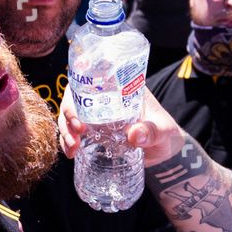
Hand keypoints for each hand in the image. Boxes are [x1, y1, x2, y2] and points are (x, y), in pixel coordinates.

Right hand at [58, 86, 185, 166]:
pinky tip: (71, 153)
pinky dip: (67, 142)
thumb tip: (134, 134)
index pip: (93, 78)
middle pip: (75, 97)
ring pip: (70, 115)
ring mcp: (96, 116)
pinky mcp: (93, 133)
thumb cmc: (166, 134)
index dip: (79, 87)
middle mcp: (104, 100)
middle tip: (78, 130)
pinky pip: (73, 134)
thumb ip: (152, 131)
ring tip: (73, 147)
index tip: (78, 105)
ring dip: (65, 129)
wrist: (164, 151)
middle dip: (69, 112)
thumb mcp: (163, 131)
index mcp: (120, 88)